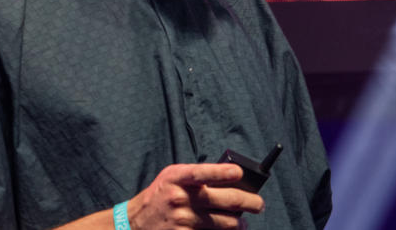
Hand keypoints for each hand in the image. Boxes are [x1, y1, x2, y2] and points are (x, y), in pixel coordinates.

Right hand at [126, 163, 263, 228]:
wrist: (136, 223)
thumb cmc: (159, 195)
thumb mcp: (172, 178)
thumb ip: (195, 177)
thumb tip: (229, 179)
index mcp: (176, 178)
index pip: (202, 173)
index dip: (221, 172)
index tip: (239, 173)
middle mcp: (180, 198)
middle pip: (223, 200)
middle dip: (248, 202)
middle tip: (259, 204)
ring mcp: (184, 219)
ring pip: (223, 222)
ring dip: (238, 223)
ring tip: (243, 222)